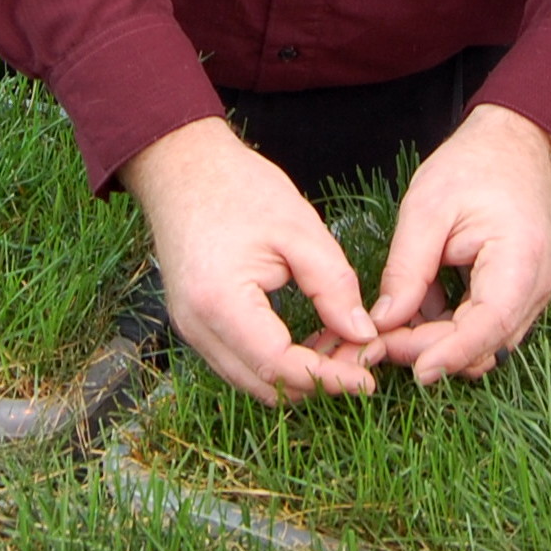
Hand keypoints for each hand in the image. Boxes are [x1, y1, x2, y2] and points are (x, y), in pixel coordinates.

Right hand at [119, 117, 382, 405]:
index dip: (328, 378)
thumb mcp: (299, 229)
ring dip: (297, 375)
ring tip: (340, 346)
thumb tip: (362, 334)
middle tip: (361, 357)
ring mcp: (191, 328)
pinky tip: (309, 338)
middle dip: (317, 381)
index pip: (279, 366)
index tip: (369, 380)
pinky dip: (276, 362)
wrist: (182, 166)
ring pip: (251, 380)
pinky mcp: (195, 323)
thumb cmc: (240, 187)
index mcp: (221, 301)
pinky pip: (239, 361)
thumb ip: (333, 286)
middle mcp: (198, 326)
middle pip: (264, 384)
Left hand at [368, 104, 550, 384]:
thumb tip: (383, 322)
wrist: (514, 145)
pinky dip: (447, 326)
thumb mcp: (426, 208)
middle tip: (377, 346)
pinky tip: (414, 309)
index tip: (413, 370)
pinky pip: (482, 326)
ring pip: (482, 342)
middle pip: (484, 343)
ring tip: (388, 330)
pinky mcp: (516, 295)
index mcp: (519, 261)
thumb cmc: (473, 166)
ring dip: (437, 342)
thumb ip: (406, 268)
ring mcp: (529, 295)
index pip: (488, 326)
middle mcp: (535, 288)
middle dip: (431, 350)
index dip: (450, 354)